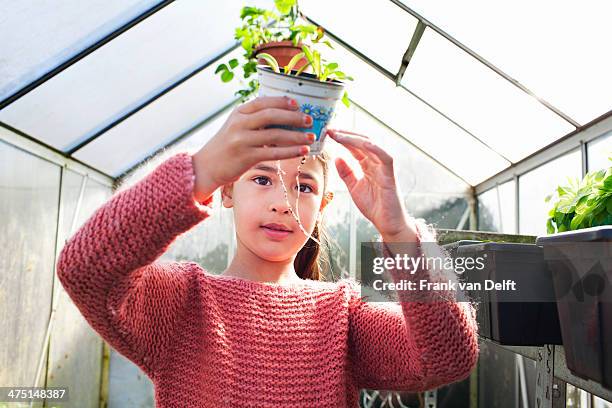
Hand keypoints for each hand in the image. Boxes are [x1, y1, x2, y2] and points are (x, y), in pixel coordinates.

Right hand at [192, 96, 315, 201]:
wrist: (206, 166)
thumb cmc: (226, 146)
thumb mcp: (236, 126)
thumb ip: (254, 120)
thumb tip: (284, 116)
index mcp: (238, 112)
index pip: (263, 102)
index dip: (282, 101)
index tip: (297, 104)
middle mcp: (240, 124)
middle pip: (271, 116)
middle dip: (293, 117)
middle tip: (309, 120)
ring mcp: (242, 140)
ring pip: (275, 135)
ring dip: (296, 136)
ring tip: (311, 137)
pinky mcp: (246, 157)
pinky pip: (273, 152)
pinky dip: (290, 151)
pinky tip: (302, 151)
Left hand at [327, 129, 417, 240]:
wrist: (387, 222)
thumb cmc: (374, 206)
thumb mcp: (354, 187)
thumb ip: (346, 173)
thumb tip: (337, 157)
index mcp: (368, 164)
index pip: (354, 146)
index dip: (342, 138)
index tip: (327, 133)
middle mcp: (376, 162)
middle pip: (361, 141)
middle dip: (345, 134)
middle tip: (329, 130)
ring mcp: (384, 167)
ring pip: (370, 145)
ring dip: (353, 138)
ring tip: (337, 135)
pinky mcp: (390, 174)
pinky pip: (384, 156)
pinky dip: (374, 148)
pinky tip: (361, 143)